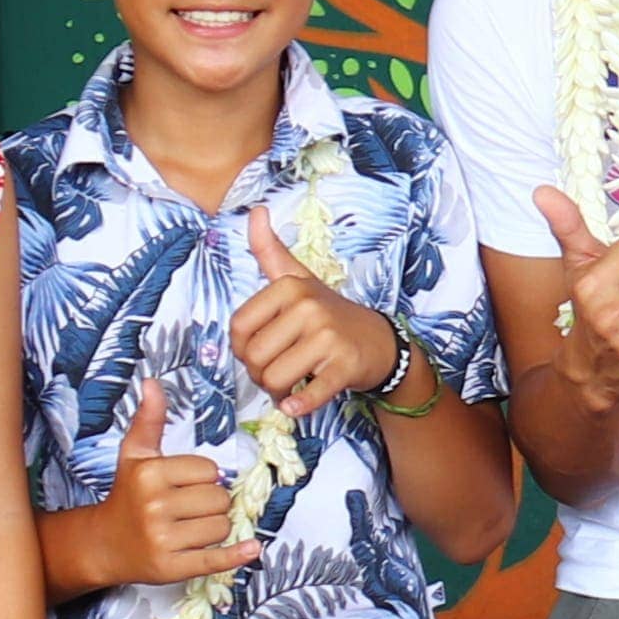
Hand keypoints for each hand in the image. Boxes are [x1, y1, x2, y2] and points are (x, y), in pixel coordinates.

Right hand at [73, 381, 261, 588]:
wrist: (103, 543)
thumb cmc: (126, 495)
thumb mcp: (134, 454)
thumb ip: (149, 419)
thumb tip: (152, 382)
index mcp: (150, 474)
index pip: (210, 471)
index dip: (204, 478)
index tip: (186, 485)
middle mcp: (155, 506)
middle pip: (220, 500)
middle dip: (213, 503)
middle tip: (190, 508)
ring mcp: (162, 539)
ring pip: (222, 528)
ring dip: (216, 528)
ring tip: (191, 528)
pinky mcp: (170, 567)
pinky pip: (215, 561)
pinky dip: (237, 556)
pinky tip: (251, 549)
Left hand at [227, 201, 400, 417]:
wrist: (379, 340)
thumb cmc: (329, 313)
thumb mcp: (299, 278)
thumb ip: (271, 250)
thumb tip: (255, 211)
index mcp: (289, 287)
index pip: (239, 327)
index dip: (241, 349)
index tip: (259, 352)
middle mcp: (308, 307)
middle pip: (255, 356)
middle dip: (259, 375)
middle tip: (276, 373)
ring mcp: (327, 336)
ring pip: (276, 378)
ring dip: (276, 392)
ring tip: (289, 386)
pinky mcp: (343, 365)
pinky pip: (309, 394)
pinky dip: (299, 406)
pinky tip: (296, 407)